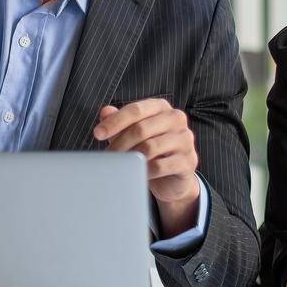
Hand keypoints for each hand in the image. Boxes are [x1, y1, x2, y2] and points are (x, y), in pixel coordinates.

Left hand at [93, 99, 199, 216]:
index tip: (97, 134)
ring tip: (119, 166)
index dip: (115, 121)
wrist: (174, 178)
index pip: (136, 109)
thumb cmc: (152, 151)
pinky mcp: (188, 161)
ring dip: (130, 159)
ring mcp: (185, 140)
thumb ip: (121, 121)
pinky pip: (160, 166)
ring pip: (150, 147)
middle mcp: (177, 119)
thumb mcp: (134, 134)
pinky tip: (136, 175)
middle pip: (141, 128)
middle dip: (119, 143)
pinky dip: (144, 172)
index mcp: (162, 107)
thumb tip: (105, 112)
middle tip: (107, 156)